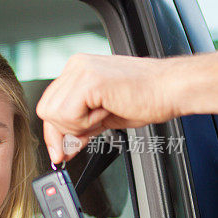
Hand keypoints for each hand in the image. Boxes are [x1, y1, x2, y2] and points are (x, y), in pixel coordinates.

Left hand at [36, 53, 177, 161]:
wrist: (171, 89)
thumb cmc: (146, 98)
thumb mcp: (102, 116)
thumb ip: (78, 128)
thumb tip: (61, 149)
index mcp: (77, 70)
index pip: (49, 105)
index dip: (54, 132)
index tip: (60, 151)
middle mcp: (75, 66)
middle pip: (46, 110)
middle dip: (64, 132)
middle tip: (89, 132)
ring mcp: (81, 70)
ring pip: (54, 114)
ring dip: (78, 126)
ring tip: (103, 115)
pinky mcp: (89, 80)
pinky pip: (69, 115)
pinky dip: (86, 123)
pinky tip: (106, 110)